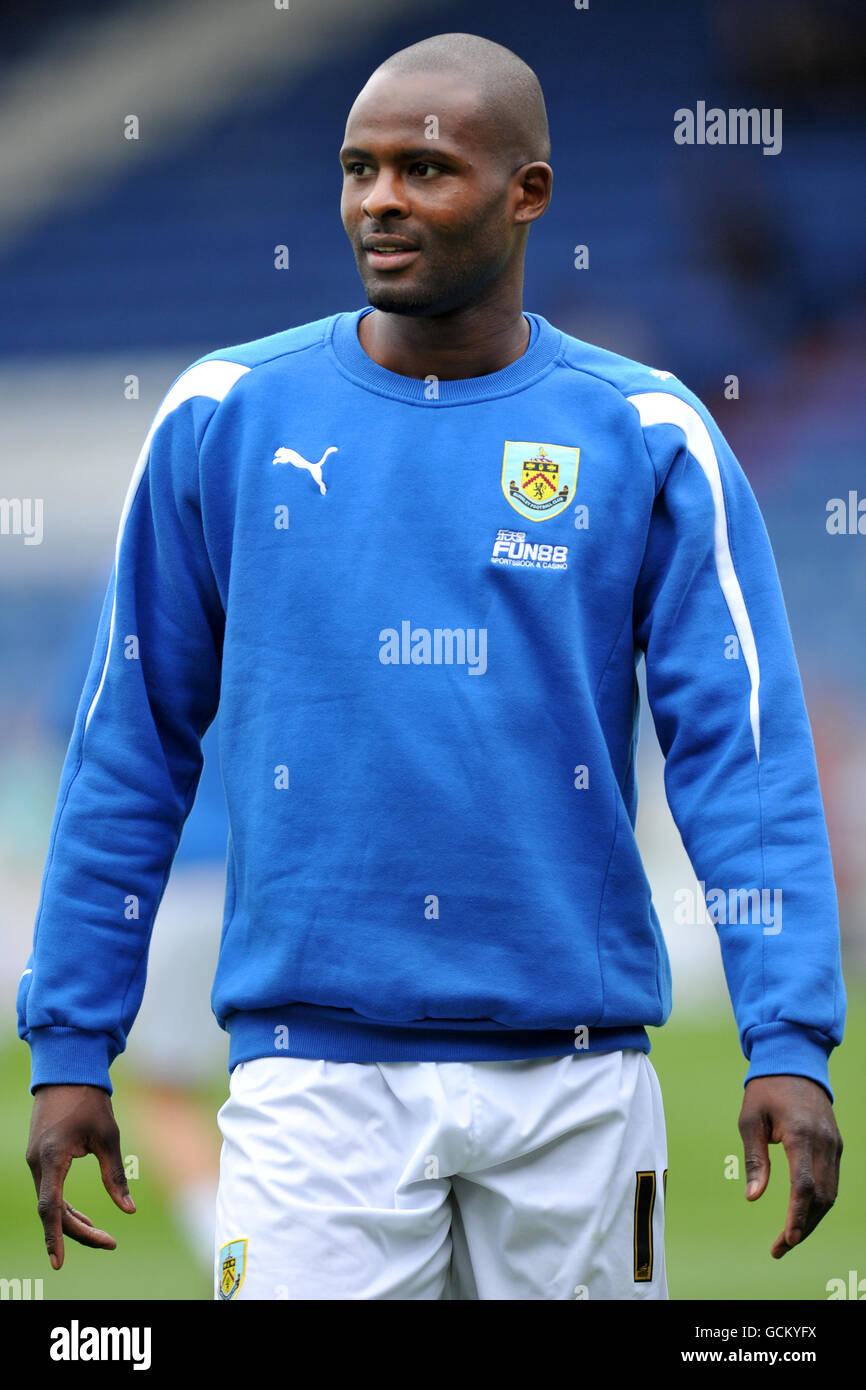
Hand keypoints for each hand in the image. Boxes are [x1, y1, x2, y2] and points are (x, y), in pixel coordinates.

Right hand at [26, 1083, 135, 1268]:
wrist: (67, 1071)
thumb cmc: (89, 1100)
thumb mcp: (108, 1136)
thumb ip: (115, 1175)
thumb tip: (128, 1210)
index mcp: (52, 1158)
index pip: (50, 1208)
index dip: (55, 1237)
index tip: (59, 1263)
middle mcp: (38, 1163)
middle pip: (53, 1211)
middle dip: (79, 1232)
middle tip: (110, 1243)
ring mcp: (36, 1161)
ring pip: (50, 1203)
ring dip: (73, 1221)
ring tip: (103, 1236)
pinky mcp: (40, 1158)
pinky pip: (50, 1191)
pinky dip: (65, 1207)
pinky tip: (84, 1217)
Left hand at [738, 1074, 841, 1257]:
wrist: (794, 1062)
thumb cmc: (766, 1090)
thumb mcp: (750, 1120)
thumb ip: (755, 1159)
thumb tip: (753, 1197)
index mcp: (801, 1135)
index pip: (804, 1186)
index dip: (797, 1216)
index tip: (788, 1240)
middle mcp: (823, 1143)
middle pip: (821, 1198)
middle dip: (803, 1227)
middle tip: (781, 1248)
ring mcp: (833, 1144)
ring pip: (830, 1193)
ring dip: (812, 1219)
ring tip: (789, 1238)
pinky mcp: (835, 1145)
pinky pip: (832, 1181)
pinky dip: (819, 1202)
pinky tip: (802, 1214)